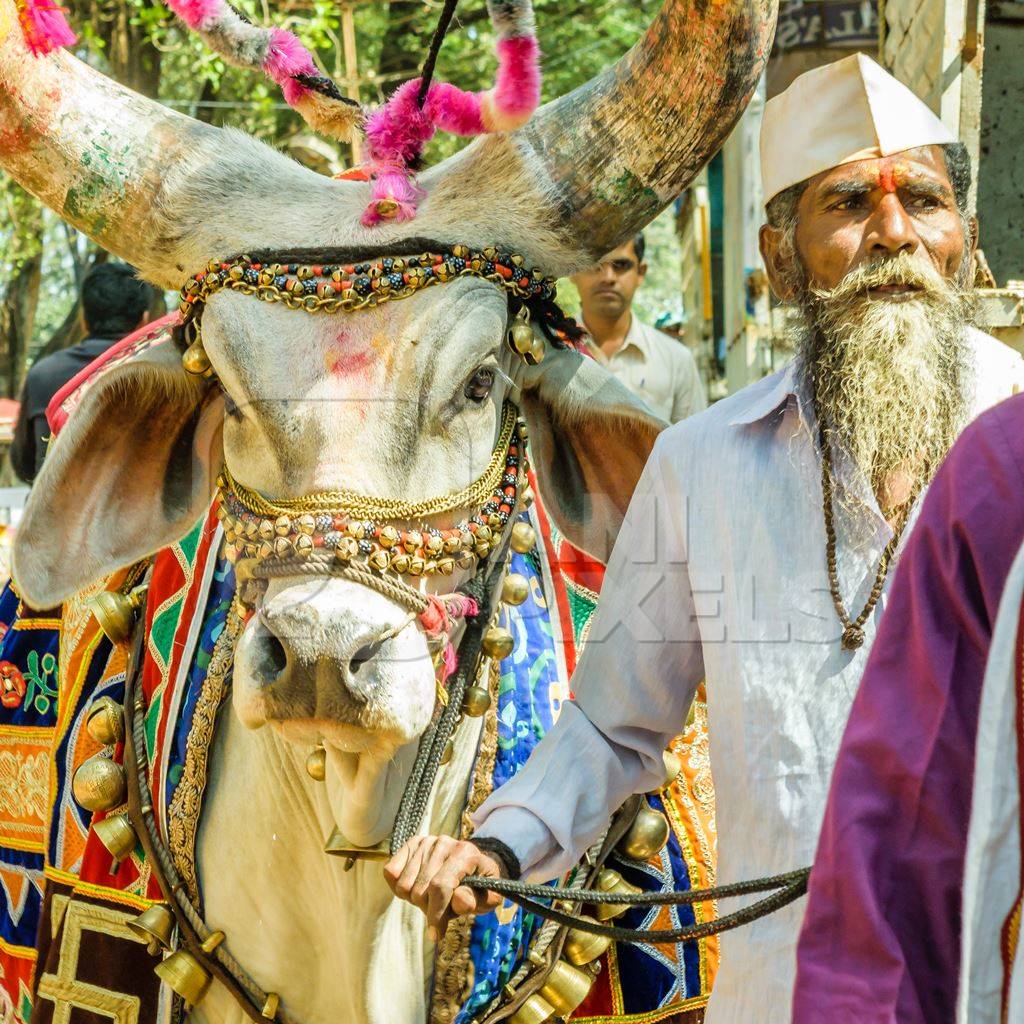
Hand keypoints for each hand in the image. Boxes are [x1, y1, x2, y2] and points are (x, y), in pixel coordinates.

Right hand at [383, 835, 506, 940]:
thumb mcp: (487, 897)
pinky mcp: (411, 844)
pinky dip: (398, 887)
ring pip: (404, 884)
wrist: (472, 864)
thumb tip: (461, 902)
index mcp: (465, 853)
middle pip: (420, 889)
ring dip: (414, 899)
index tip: (436, 935)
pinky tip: (417, 886)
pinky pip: (391, 872)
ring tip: (431, 896)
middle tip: (440, 908)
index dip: (436, 914)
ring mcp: (426, 842)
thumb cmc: (480, 885)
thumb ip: (477, 900)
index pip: (440, 886)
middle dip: (428, 908)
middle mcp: (444, 842)